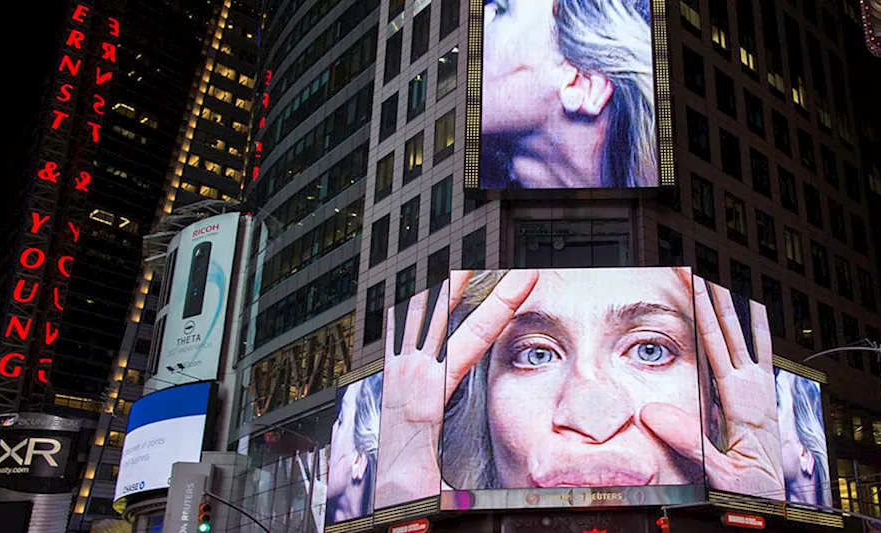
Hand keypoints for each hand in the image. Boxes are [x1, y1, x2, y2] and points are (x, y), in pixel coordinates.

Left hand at [375, 270, 537, 503]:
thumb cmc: (396, 498)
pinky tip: (408, 299)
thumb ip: (460, 487)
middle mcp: (404, 381)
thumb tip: (488, 483)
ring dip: (429, 289)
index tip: (521, 279)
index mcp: (426, 399)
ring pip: (410, 319)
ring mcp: (389, 379)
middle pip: (436, 315)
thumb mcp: (435, 495)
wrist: (359, 504)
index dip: (500, 305)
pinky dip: (403, 311)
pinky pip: (393, 336)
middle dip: (460, 278)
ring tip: (447, 262)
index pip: (472, 340)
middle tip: (480, 247)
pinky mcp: (381, 384)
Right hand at [643, 276, 783, 499]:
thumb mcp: (720, 474)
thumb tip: (654, 413)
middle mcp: (755, 392)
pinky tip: (756, 314)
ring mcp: (763, 394)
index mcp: (742, 404)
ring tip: (727, 281)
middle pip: (732, 335)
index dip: (704, 314)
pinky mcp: (765, 401)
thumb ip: (691, 443)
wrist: (776, 504)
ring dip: (735, 310)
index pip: (717, 348)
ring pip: (747, 341)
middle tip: (703, 271)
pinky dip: (759, 331)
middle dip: (716, 300)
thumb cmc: (749, 493)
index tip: (695, 286)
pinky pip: (764, 357)